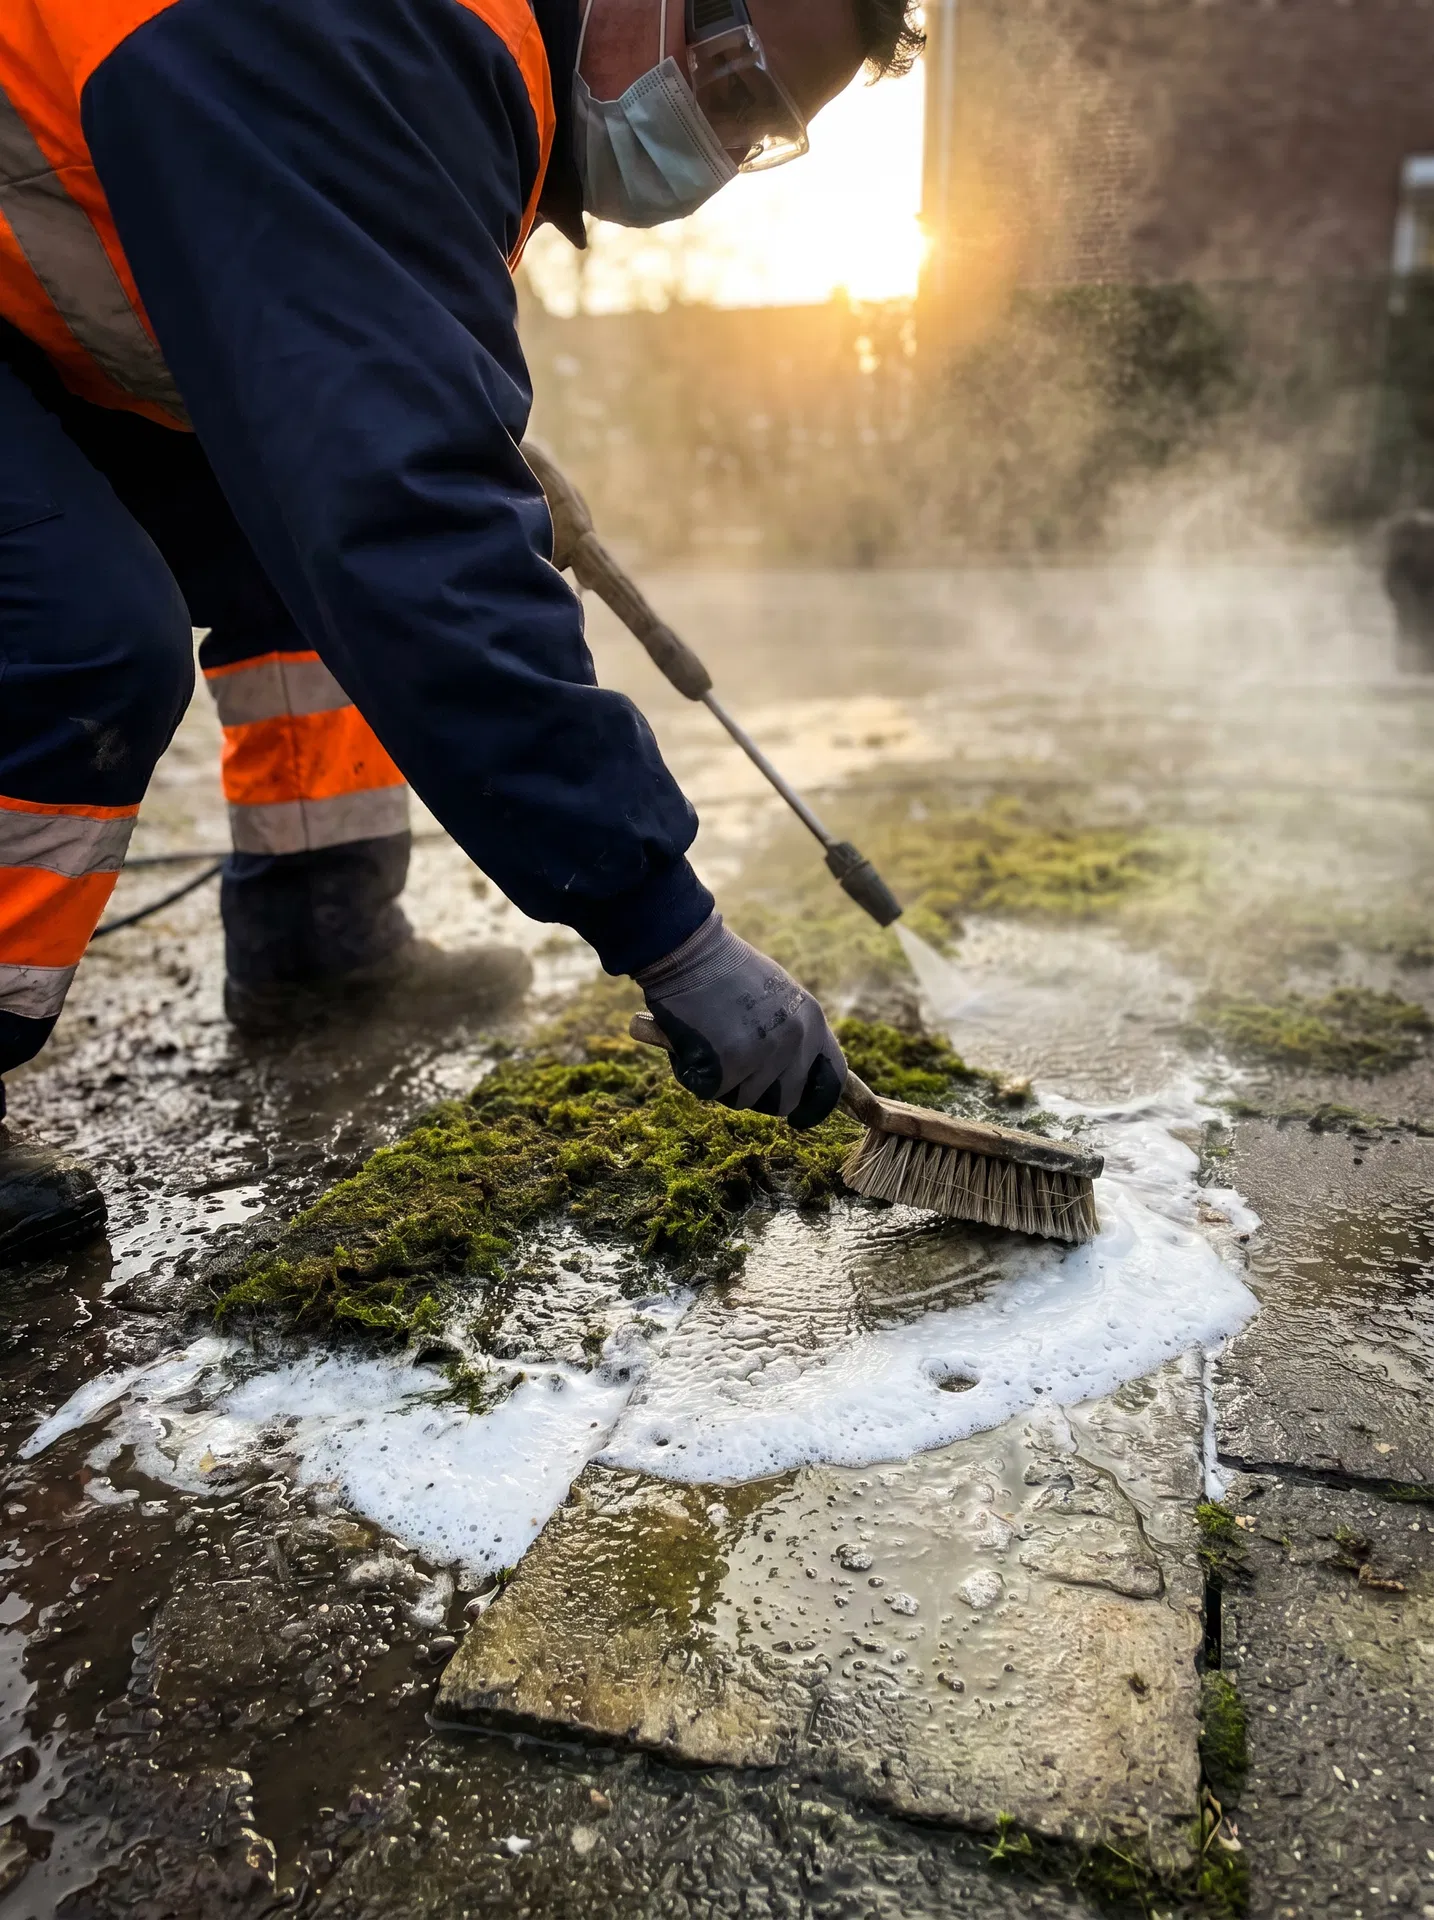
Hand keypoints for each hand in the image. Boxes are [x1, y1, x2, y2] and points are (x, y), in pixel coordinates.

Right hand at [633, 913, 845, 1127]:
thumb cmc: (724, 969)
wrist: (688, 950)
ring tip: (707, 1043)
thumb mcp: (777, 996)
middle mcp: (796, 1040)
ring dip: (722, 1082)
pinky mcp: (731, 1064)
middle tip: (732, 1072)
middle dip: (757, 1096)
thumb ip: (791, 1033)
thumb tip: (792, 1075)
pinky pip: (712, 1091)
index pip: (832, 1079)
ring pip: (743, 1100)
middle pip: (784, 1101)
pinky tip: (688, 1042)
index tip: (799, 1115)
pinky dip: (694, 1074)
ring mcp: (765, 1053)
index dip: (816, 1104)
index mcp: (812, 1020)